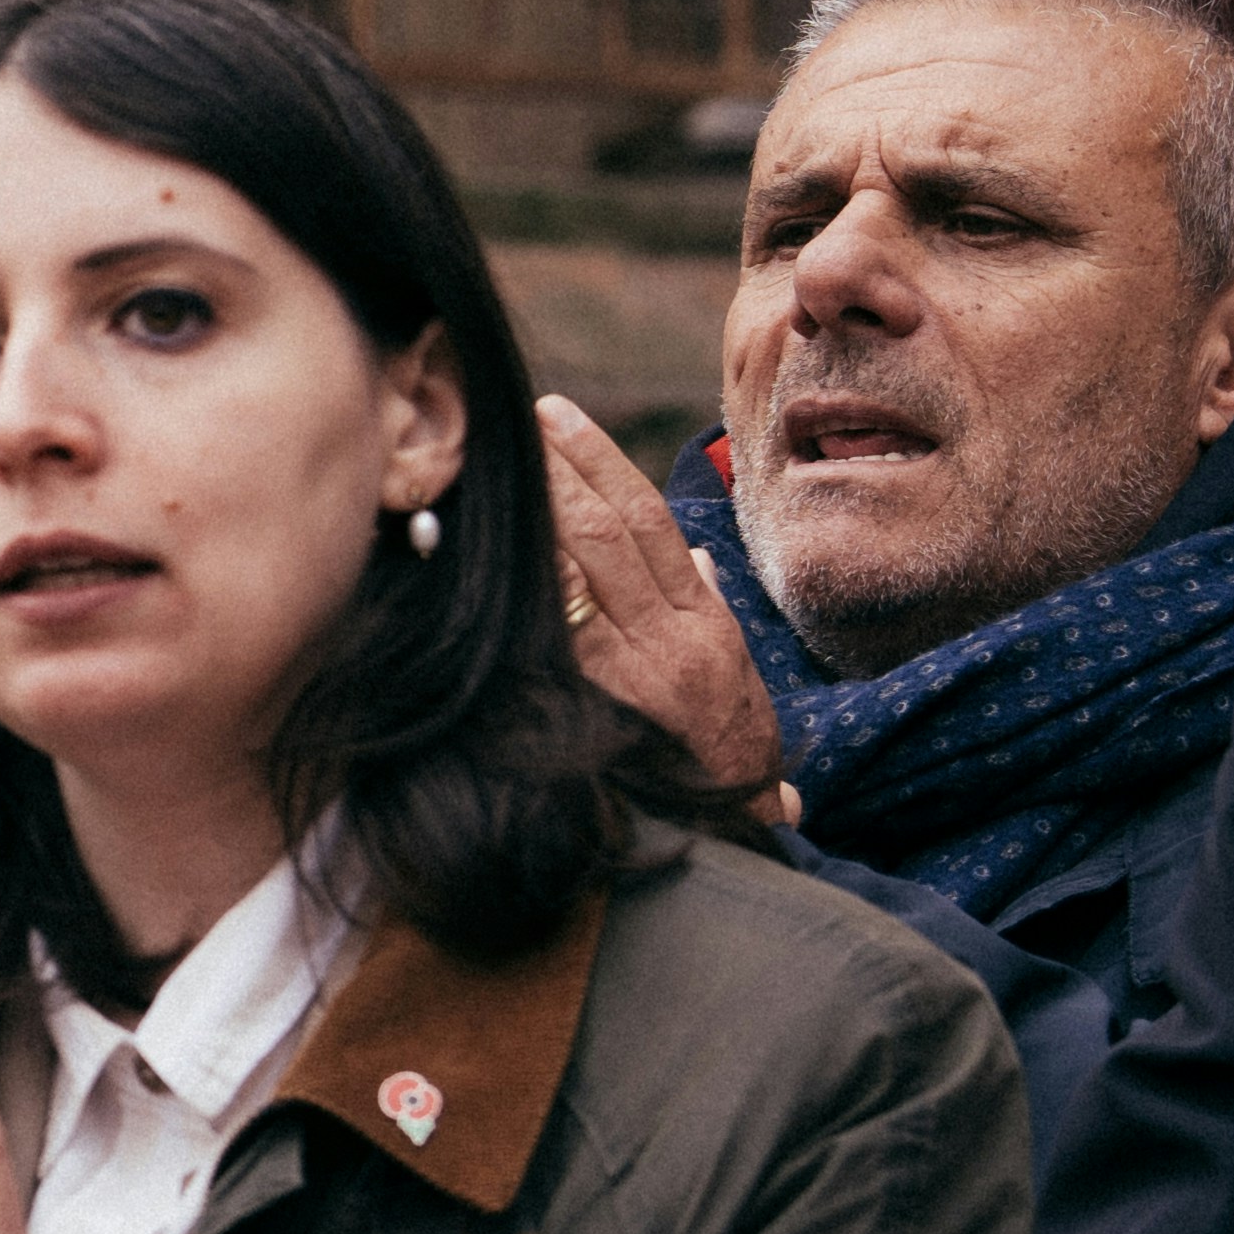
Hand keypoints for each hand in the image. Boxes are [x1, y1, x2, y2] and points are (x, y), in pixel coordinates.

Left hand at [540, 396, 790, 818]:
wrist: (734, 814)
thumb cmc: (727, 739)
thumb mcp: (728, 664)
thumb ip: (708, 603)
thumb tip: (698, 556)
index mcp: (701, 615)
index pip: (648, 519)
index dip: (602, 462)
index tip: (559, 418)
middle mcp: (674, 630)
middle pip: (613, 530)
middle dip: (564, 469)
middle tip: (516, 420)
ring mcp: (640, 665)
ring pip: (588, 569)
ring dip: (543, 512)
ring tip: (499, 465)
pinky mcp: (607, 702)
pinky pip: (565, 630)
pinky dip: (535, 585)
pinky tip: (500, 550)